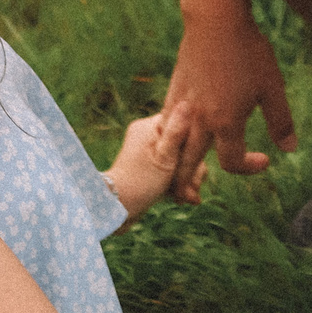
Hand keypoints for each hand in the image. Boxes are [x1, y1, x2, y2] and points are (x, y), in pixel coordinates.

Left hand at [107, 103, 198, 219]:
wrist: (117, 210)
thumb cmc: (140, 183)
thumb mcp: (164, 157)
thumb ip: (177, 132)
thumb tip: (187, 102)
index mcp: (149, 126)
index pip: (183, 123)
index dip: (194, 144)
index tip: (195, 163)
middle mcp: (148, 135)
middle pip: (184, 144)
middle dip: (190, 168)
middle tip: (191, 189)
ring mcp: (148, 151)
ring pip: (180, 159)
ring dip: (186, 179)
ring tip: (186, 198)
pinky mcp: (149, 166)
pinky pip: (171, 169)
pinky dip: (177, 183)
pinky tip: (182, 198)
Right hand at [162, 16, 295, 201]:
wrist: (215, 20)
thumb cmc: (248, 52)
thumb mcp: (273, 88)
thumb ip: (280, 122)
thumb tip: (289, 149)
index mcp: (226, 124)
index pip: (232, 163)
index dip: (250, 167)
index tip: (265, 159)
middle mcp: (200, 121)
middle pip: (187, 165)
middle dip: (188, 186)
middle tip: (194, 196)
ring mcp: (183, 106)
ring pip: (171, 147)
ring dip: (173, 166)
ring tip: (179, 176)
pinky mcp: (174, 90)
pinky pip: (166, 124)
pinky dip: (168, 138)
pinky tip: (175, 138)